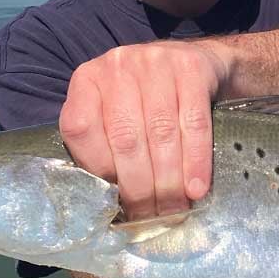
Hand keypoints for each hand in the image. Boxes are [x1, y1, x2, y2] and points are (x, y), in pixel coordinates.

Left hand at [59, 41, 230, 219]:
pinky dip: (196, 161)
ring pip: (161, 133)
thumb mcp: (114, 113)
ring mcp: (155, 61)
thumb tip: (109, 202)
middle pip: (125, 138)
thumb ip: (104, 145)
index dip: (100, 171)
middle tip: (151, 216)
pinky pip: (194, 123)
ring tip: (174, 208)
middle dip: (140, 187)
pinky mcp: (191, 67)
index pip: (82, 130)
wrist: (197, 63)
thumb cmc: (148, 100)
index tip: (116, 202)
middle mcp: (118, 65)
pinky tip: (196, 187)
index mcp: (88, 80)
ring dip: (169, 181)